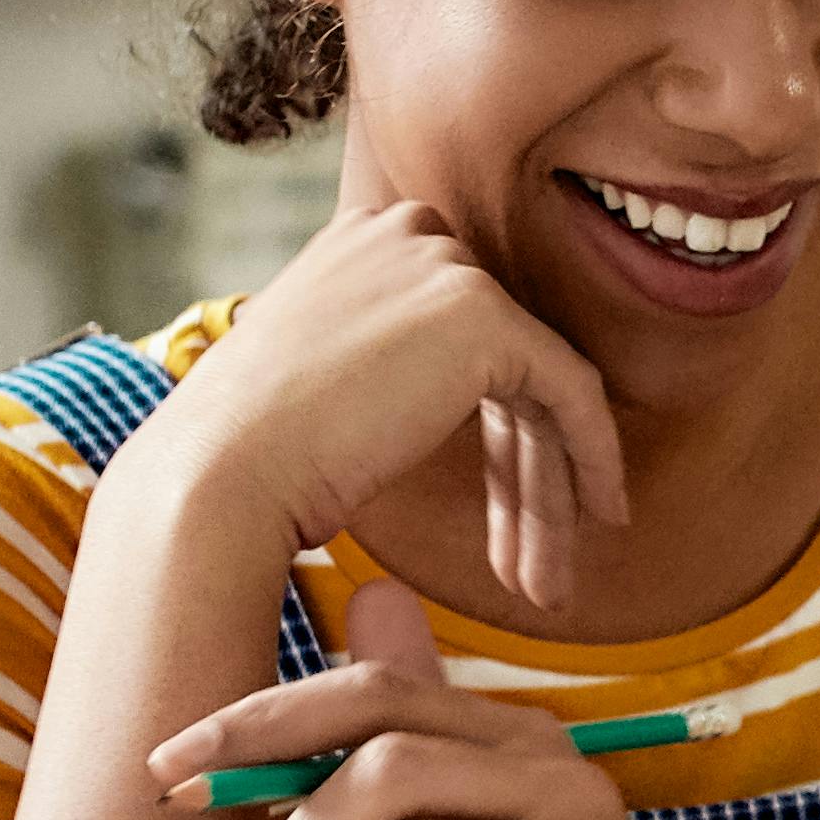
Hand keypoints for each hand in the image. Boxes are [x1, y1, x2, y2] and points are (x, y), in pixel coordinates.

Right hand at [144, 198, 629, 613]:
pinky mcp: (484, 315)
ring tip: (546, 586)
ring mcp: (446, 267)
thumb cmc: (247, 453)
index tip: (501, 511)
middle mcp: (407, 233)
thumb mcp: (317, 379)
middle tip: (528, 567)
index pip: (457, 336)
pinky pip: (571, 392)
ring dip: (546, 495)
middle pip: (500, 365)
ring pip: (538, 389)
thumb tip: (435, 400)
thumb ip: (384, 362)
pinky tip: (599, 520)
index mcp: (362, 240)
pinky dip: (593, 459)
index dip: (489, 433)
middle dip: (520, 475)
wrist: (221, 473)